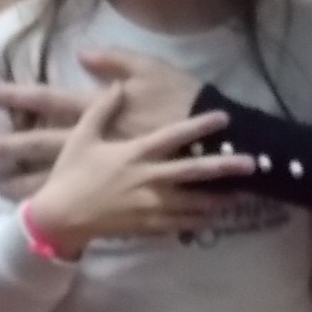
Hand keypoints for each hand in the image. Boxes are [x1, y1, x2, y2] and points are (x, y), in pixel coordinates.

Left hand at [0, 49, 203, 191]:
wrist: (214, 139)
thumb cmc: (182, 98)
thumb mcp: (150, 69)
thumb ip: (115, 61)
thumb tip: (82, 53)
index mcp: (100, 108)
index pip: (52, 100)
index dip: (22, 96)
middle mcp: (96, 140)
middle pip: (45, 143)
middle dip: (11, 147)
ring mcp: (106, 168)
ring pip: (60, 177)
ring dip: (29, 183)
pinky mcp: (117, 185)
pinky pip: (83, 199)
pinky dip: (63, 204)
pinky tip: (46, 212)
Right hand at [23, 84, 251, 255]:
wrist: (59, 218)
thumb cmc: (71, 174)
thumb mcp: (82, 137)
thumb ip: (101, 110)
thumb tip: (117, 85)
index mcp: (134, 154)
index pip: (174, 136)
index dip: (199, 126)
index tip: (223, 118)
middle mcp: (148, 179)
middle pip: (194, 171)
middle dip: (224, 166)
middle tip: (252, 163)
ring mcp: (149, 205)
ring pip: (192, 202)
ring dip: (218, 198)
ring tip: (241, 194)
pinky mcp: (147, 226)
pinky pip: (179, 224)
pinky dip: (197, 221)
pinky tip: (212, 218)